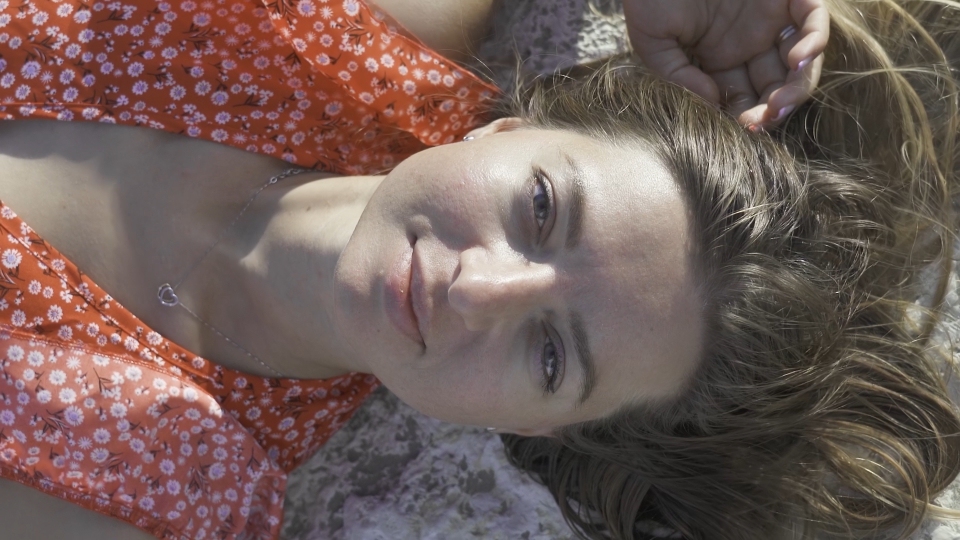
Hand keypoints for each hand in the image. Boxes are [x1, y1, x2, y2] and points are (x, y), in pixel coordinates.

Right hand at [623, 0, 829, 128]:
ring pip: (799, 63)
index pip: (742, 98)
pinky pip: (813, 20)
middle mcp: (750, 41)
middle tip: (760, 124)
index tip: (740, 132)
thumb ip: (680, 77)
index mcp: (719, 57)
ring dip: (795, 88)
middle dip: (771, 110)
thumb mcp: (653, 43)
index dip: (745, 118)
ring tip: (779, 104)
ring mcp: (771, 17)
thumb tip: (712, 105)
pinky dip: (813, 42)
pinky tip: (796, 60)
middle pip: (774, 87)